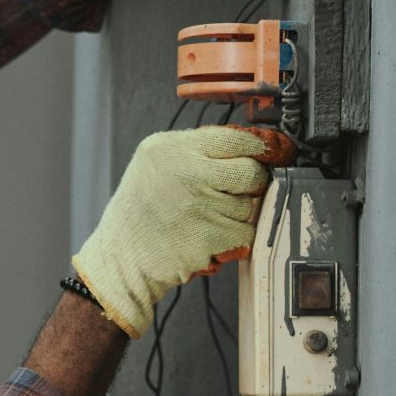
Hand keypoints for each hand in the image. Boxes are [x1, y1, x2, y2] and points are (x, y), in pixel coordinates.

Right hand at [72, 125, 292, 337]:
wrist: (120, 258)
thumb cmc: (139, 213)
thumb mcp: (155, 163)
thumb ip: (197, 150)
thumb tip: (252, 145)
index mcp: (171, 148)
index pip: (236, 137)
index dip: (262, 146)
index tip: (275, 152)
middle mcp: (186, 172)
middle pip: (251, 171)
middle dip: (251, 184)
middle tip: (232, 193)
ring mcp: (200, 206)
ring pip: (250, 206)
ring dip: (237, 215)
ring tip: (206, 219)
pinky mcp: (211, 237)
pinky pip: (246, 233)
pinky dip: (235, 239)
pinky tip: (209, 238)